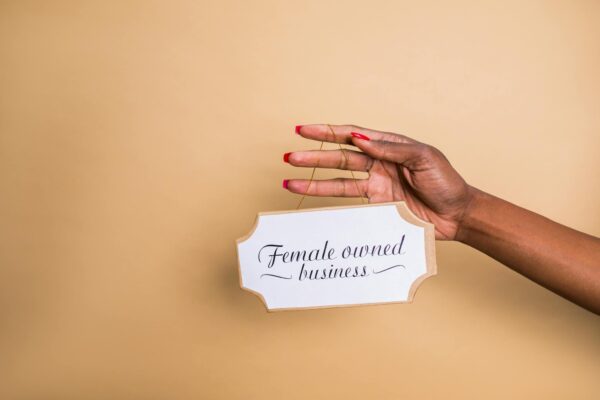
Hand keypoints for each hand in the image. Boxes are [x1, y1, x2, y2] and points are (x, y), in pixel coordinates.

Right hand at [285, 124, 474, 239]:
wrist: (457, 214)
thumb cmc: (446, 181)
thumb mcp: (423, 157)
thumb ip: (390, 149)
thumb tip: (359, 138)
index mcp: (389, 145)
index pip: (352, 134)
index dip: (327, 132)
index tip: (304, 130)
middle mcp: (378, 162)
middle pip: (340, 158)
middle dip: (314, 157)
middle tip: (290, 157)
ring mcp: (376, 184)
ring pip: (339, 181)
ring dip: (314, 181)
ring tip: (290, 181)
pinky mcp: (377, 204)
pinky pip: (349, 201)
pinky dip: (331, 200)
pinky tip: (314, 199)